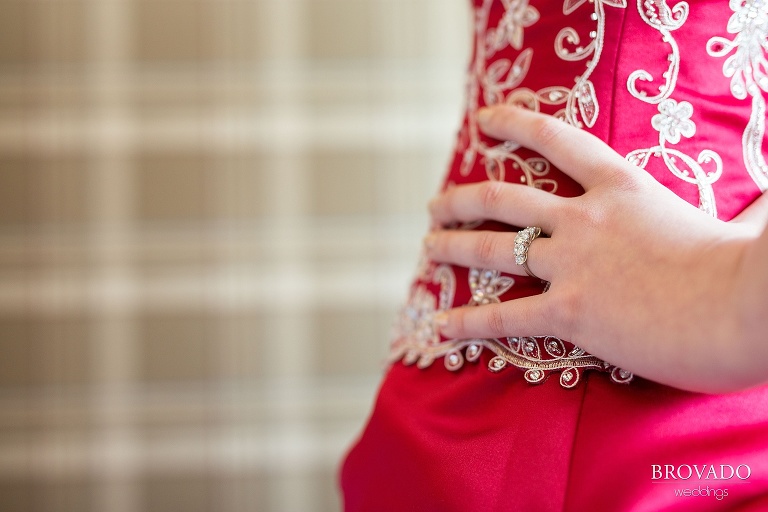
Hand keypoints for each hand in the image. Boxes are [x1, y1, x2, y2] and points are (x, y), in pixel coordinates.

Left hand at [425, 105, 767, 392]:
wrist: (748, 308)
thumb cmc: (749, 268)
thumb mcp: (736, 221)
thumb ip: (740, 208)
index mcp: (621, 188)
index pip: (557, 141)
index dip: (515, 124)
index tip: (485, 120)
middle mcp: (585, 219)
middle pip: (504, 199)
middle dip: (461, 199)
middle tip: (436, 205)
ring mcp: (572, 265)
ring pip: (491, 250)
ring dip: (451, 247)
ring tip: (427, 248)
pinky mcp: (569, 313)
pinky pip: (503, 317)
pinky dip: (468, 322)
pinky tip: (440, 324)